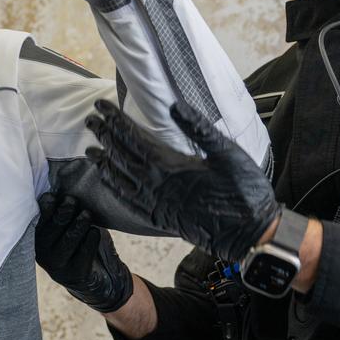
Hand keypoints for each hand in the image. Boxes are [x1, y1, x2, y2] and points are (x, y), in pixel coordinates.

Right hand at [35, 192, 133, 311]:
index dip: (45, 207)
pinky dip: (91, 238)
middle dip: (64, 211)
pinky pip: (85, 251)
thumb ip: (57, 214)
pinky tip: (94, 231)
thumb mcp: (60, 230)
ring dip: (79, 223)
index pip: (38, 221)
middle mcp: (43, 254)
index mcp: (35, 240)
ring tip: (86, 213)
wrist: (88, 277)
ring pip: (70, 239)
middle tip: (72, 200)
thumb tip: (60, 189)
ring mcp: (58, 266)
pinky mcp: (76, 273)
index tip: (52, 196)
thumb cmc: (72, 243)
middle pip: (54, 228)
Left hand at [86, 99, 278, 262]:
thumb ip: (199, 128)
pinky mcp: (158, 218)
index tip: (101, 106)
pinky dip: (113, 187)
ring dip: (102, 161)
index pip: (132, 137)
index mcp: (170, 165)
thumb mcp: (228, 153)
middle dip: (103, 134)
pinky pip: (127, 201)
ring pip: (118, 178)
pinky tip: (107, 181)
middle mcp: (156, 184)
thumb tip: (174, 106)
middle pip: (120, 154)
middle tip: (90, 118)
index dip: (115, 120)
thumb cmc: (245, 192)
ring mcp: (154, 203)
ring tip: (90, 148)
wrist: (250, 234)